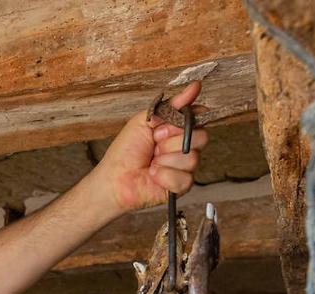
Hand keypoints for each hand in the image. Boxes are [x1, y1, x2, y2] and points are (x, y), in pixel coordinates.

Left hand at [92, 81, 209, 212]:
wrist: (114, 177)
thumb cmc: (126, 150)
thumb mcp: (146, 120)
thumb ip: (173, 104)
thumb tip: (195, 86)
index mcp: (178, 130)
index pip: (198, 118)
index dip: (180, 123)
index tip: (159, 129)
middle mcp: (185, 147)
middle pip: (201, 138)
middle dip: (171, 142)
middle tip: (154, 146)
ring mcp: (185, 167)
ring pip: (191, 159)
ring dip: (165, 160)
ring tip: (151, 162)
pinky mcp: (181, 186)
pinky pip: (185, 179)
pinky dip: (164, 176)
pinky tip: (153, 176)